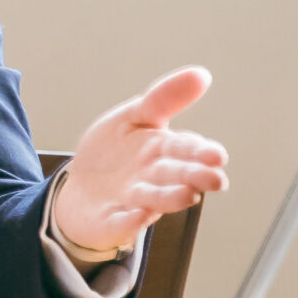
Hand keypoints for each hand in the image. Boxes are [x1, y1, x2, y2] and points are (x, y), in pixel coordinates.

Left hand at [53, 67, 229, 252]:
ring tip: (186, 196)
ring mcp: (133, 202)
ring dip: (169, 198)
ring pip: (155, 201)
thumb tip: (202, 74)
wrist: (81, 188)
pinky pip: (121, 223)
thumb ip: (163, 99)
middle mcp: (154, 179)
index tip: (217, 155)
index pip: (185, 149)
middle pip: (176, 176)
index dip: (201, 152)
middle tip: (215, 179)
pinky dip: (129, 222)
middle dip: (195, 177)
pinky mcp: (111, 221)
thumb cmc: (115, 152)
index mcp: (162, 151)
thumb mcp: (134, 117)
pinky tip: (137, 217)